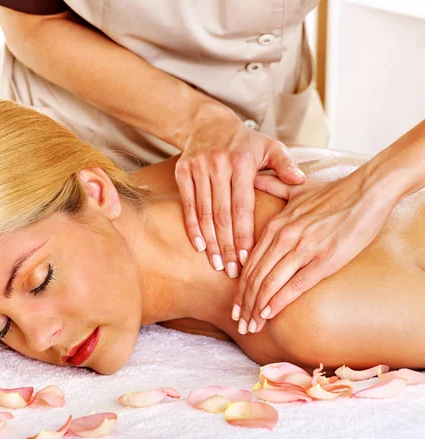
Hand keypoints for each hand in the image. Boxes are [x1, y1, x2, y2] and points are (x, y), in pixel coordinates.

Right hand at [174, 102, 305, 277]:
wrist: (206, 122)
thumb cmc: (244, 141)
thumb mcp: (270, 146)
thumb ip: (285, 165)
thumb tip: (300, 181)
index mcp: (242, 162)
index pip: (243, 206)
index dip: (244, 233)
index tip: (248, 258)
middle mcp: (218, 165)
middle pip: (223, 214)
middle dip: (228, 245)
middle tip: (233, 271)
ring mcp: (198, 169)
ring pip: (205, 212)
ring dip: (210, 241)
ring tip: (218, 264)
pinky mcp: (183, 172)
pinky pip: (188, 204)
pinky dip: (193, 226)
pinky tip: (199, 245)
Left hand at [232, 171, 396, 334]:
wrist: (367, 190)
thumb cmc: (334, 192)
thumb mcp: (296, 188)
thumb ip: (272, 186)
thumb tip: (255, 178)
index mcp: (276, 225)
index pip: (249, 262)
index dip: (240, 288)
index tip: (236, 306)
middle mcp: (284, 237)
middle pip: (254, 277)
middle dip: (245, 303)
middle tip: (240, 323)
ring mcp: (303, 249)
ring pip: (269, 283)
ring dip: (257, 308)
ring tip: (251, 327)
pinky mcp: (324, 259)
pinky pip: (294, 285)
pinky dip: (278, 301)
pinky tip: (268, 314)